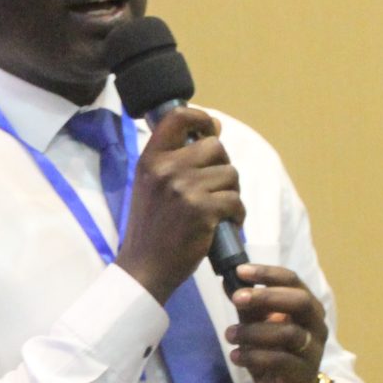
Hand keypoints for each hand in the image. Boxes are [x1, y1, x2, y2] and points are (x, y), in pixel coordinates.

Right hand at [116, 106, 244, 305]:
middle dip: (222, 166)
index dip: (201, 118)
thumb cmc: (152, 226)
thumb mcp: (150, 184)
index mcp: (150, 159)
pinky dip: (236, 215)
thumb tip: (214, 129)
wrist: (145, 266)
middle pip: (215, 146)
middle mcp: (166, 169)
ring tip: (218, 210)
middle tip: (215, 188)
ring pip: (230, 174)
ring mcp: (184, 190)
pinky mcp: (203, 211)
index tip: (210, 131)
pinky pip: (236, 200)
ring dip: (231, 193)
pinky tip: (224, 224)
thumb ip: (174, 158)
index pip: (178, 116)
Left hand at [227, 263, 326, 382]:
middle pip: (299, 301)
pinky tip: (236, 357)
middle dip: (266, 297)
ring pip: (288, 332)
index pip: (293, 281)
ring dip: (253, 331)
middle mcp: (316, 323)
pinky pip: (281, 360)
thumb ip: (248, 306)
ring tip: (229, 335)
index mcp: (306, 305)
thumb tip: (228, 283)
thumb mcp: (257, 325)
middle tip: (236, 298)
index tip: (240, 271)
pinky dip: (254, 357)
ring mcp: (314, 349)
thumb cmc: (273, 353)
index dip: (268, 274)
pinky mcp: (305, 372)